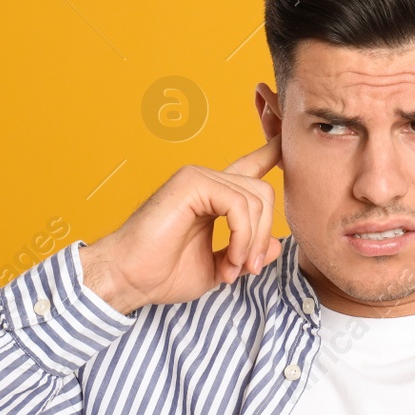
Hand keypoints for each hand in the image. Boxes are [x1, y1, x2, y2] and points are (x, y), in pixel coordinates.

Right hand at [79, 138, 282, 314]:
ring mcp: (198, 177)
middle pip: (263, 191)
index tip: (286, 135)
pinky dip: (242, 236)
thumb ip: (247, 253)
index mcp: (213, 195)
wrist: (128, 279)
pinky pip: (238, 204)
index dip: (273, 149)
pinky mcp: (191, 182)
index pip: (252, 164)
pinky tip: (229, 259)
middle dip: (263, 235)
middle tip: (247, 269)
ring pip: (256, 198)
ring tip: (232, 268)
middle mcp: (207, 180)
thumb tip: (275, 244)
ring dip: (251, 241)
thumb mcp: (219, 267)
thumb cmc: (162, 274)